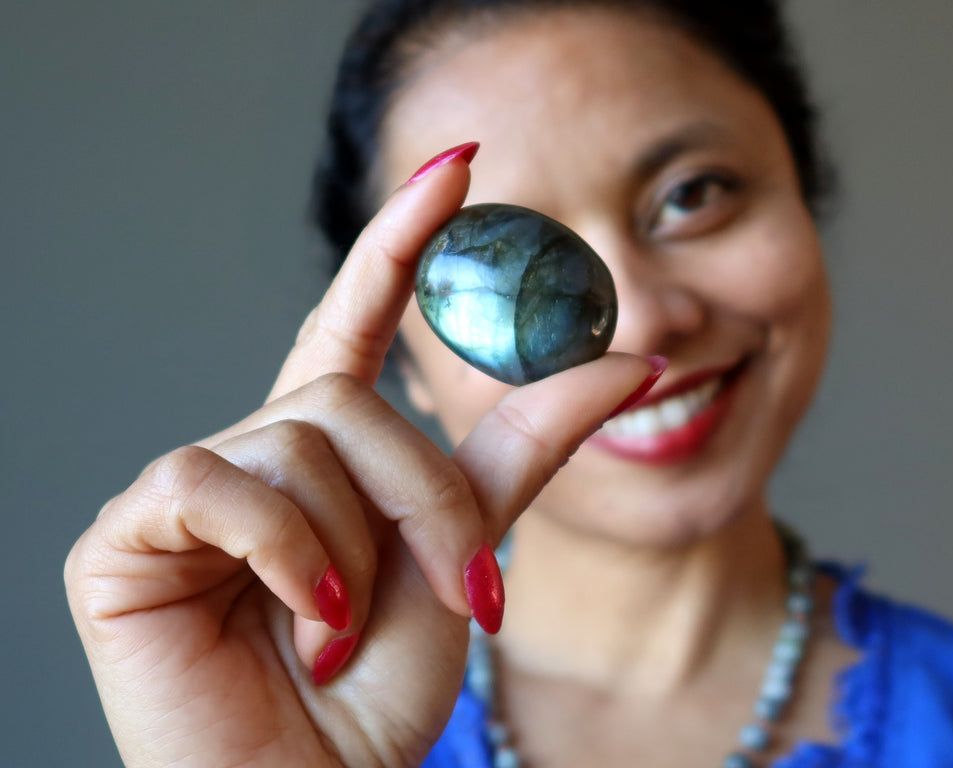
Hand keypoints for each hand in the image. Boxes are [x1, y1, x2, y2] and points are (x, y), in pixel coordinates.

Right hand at [65, 146, 655, 766]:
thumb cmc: (379, 691)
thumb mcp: (462, 550)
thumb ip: (525, 449)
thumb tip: (628, 360)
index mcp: (321, 451)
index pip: (353, 315)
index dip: (399, 239)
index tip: (458, 166)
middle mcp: (251, 451)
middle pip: (348, 397)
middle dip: (425, 495)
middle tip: (456, 586)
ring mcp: (185, 489)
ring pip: (299, 440)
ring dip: (359, 548)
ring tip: (350, 631)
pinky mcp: (128, 534)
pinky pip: (219, 484)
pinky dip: (289, 553)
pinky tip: (306, 622)